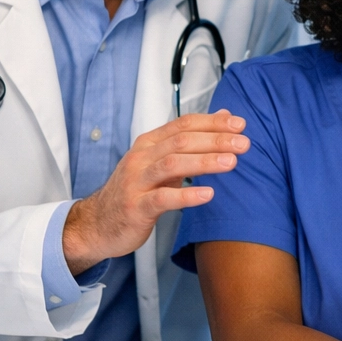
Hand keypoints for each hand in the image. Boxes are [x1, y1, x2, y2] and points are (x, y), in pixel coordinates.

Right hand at [62, 111, 249, 273]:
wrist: (98, 224)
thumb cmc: (136, 191)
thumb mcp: (161, 162)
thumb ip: (189, 141)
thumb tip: (223, 116)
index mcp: (149, 143)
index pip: (183, 124)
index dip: (212, 122)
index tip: (240, 124)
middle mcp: (141, 158)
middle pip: (181, 141)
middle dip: (215, 140)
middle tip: (243, 143)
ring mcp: (136, 182)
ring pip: (172, 164)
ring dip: (204, 162)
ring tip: (231, 162)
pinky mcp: (136, 207)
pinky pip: (162, 198)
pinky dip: (186, 195)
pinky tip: (208, 194)